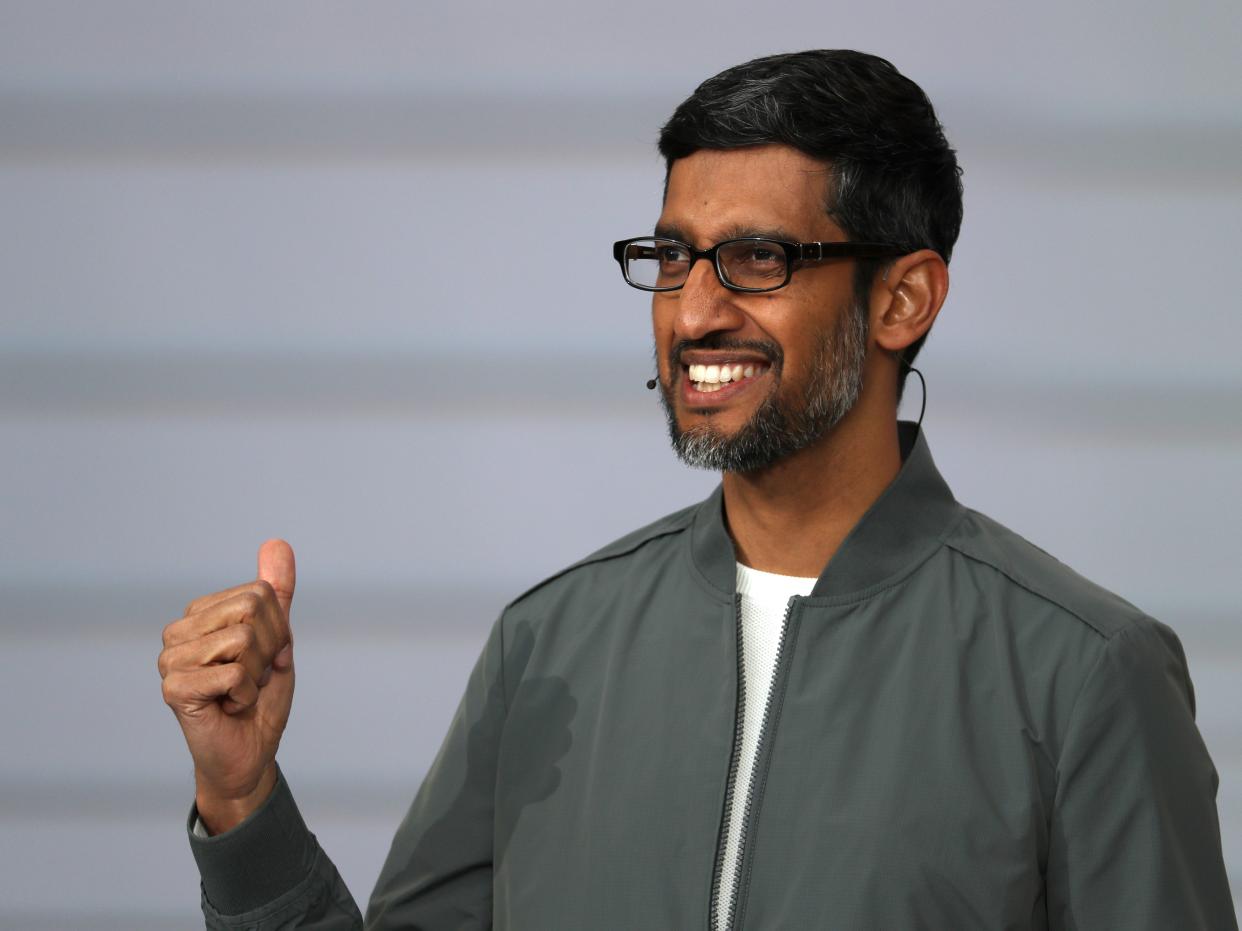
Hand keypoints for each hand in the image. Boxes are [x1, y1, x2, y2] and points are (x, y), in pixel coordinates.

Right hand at [158, 539, 296, 833]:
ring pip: (242, 640)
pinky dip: (246, 694)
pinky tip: (230, 707)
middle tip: (254, 676)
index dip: (278, 629)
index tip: (265, 657)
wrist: (249, 753)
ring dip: (257, 674)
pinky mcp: (173, 688)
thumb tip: (276, 542)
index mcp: (201, 613)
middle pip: (251, 610)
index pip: (260, 593)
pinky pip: (234, 673)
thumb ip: (277, 592)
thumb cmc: (260, 697)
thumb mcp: (277, 638)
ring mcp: (171, 659)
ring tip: (240, 692)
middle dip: (269, 648)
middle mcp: (178, 631)